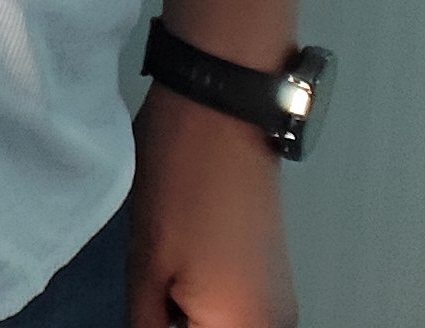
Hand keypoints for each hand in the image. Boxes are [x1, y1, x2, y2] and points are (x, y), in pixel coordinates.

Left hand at [127, 85, 297, 326]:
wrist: (222, 117)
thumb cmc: (181, 185)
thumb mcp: (146, 267)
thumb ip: (147, 323)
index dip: (159, 326)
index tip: (144, 307)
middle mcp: (276, 325)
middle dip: (177, 323)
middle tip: (148, 296)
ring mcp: (280, 304)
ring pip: (225, 326)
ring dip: (191, 317)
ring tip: (160, 285)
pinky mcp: (273, 280)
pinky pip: (238, 315)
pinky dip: (206, 309)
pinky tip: (177, 278)